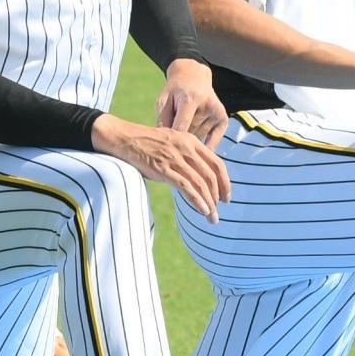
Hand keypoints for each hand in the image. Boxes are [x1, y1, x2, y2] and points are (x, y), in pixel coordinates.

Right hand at [91, 113, 230, 222]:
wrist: (127, 139)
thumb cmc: (150, 143)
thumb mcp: (174, 142)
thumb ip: (188, 156)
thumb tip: (200, 177)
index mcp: (192, 141)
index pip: (217, 162)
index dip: (225, 181)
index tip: (227, 196)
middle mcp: (187, 148)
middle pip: (211, 175)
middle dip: (219, 195)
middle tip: (220, 210)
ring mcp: (175, 158)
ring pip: (200, 183)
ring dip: (209, 203)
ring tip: (212, 217)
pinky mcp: (164, 169)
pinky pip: (186, 186)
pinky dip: (197, 200)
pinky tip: (202, 210)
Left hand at [156, 58, 228, 149]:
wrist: (194, 77)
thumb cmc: (175, 91)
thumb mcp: (163, 100)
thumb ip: (162, 120)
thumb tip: (166, 143)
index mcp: (190, 99)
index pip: (181, 127)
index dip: (171, 139)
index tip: (165, 146)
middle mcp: (206, 105)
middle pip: (190, 133)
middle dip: (179, 137)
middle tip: (172, 134)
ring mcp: (216, 112)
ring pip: (199, 138)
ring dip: (190, 138)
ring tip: (184, 127)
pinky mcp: (223, 118)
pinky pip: (214, 141)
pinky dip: (205, 146)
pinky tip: (198, 146)